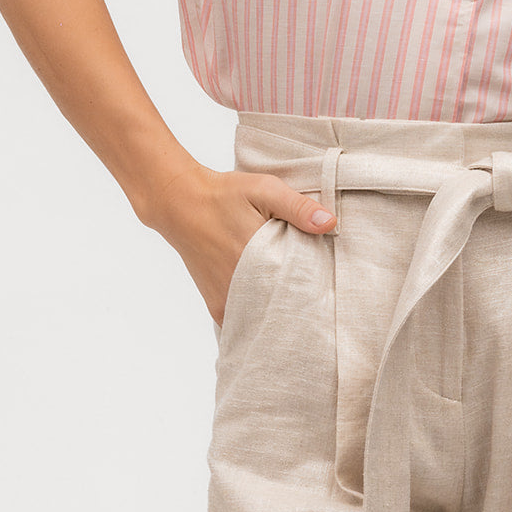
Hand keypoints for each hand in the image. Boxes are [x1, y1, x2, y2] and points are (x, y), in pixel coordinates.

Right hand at [139, 160, 337, 326]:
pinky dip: (258, 315)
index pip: (299, 290)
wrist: (180, 204)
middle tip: (316, 296)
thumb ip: (298, 207)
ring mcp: (226, 301)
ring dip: (278, 311)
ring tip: (294, 298)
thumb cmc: (225, 194)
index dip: (316, 290)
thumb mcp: (265, 190)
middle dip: (300, 304)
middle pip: (282, 310)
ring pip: (263, 319)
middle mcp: (240, 289)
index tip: (328, 288)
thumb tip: (330, 223)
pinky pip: (245, 321)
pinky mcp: (216, 306)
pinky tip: (270, 302)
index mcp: (257, 261)